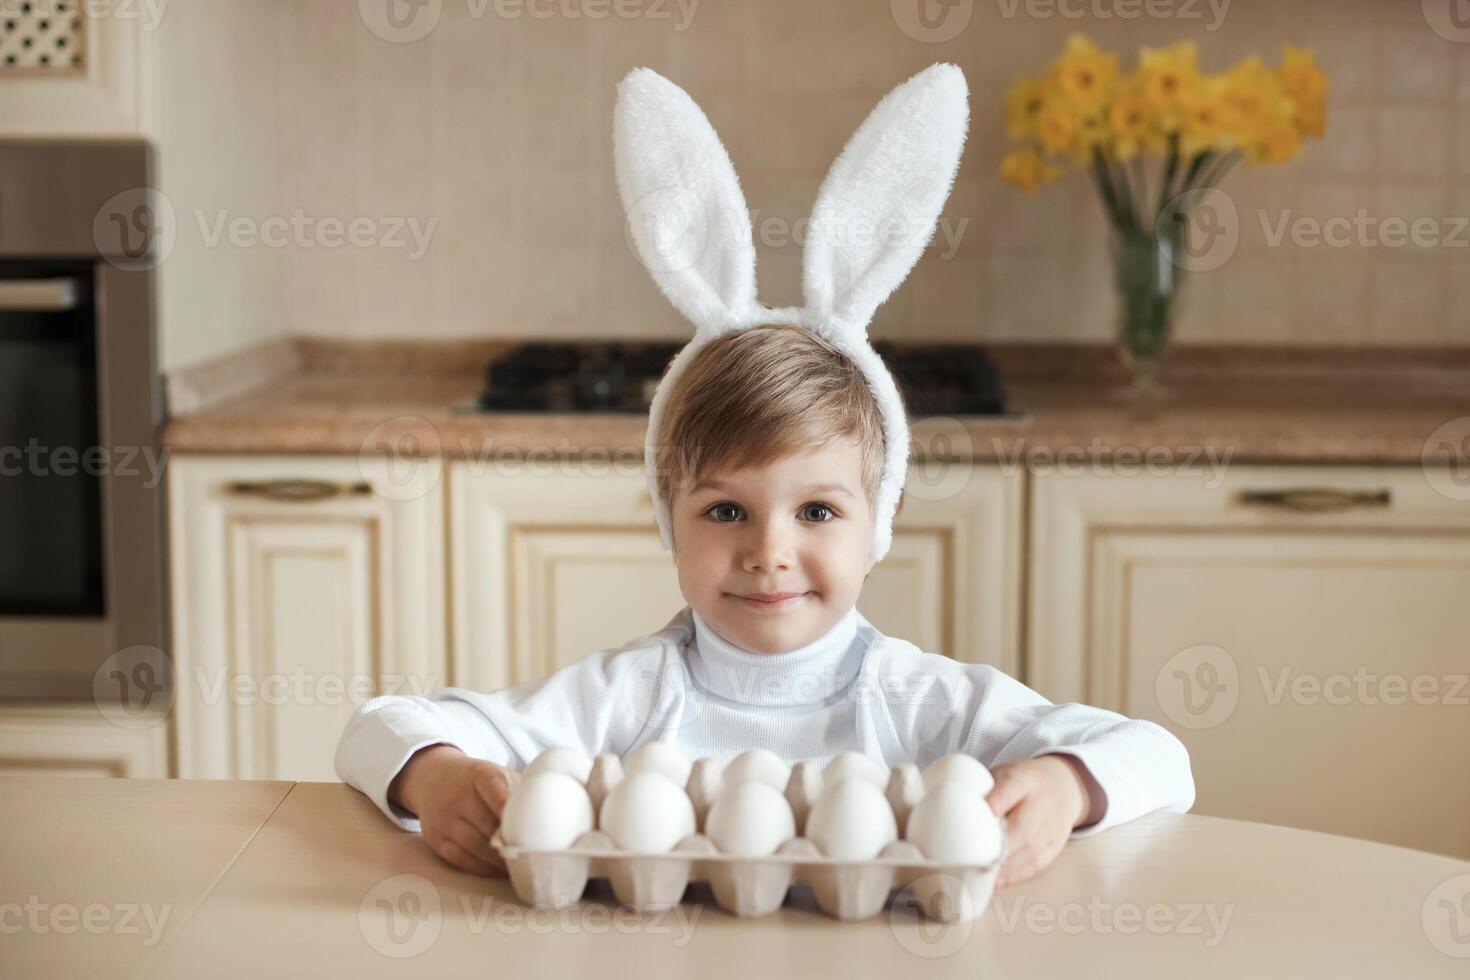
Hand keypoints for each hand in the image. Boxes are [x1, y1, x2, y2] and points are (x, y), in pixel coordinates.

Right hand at [389, 744, 521, 875]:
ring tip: (520, 867)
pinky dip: (482, 868)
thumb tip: (550, 813)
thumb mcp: (496, 774)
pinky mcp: (436, 839)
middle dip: (511, 842)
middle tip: (533, 856)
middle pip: (487, 824)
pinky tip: (498, 870)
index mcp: (479, 775)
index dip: (505, 804)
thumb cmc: (476, 781)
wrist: (433, 779)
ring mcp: (444, 819)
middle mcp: (458, 796)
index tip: (521, 821)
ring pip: (475, 845)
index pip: (492, 787)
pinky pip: (461, 859)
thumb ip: (519, 790)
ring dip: (499, 860)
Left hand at [984, 754, 1097, 886]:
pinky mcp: (1054, 847)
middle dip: (997, 847)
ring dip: (1004, 868)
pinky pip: (1035, 865)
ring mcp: (1050, 828)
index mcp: (1022, 780)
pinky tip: (997, 883)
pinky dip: (1014, 876)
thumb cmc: (1022, 783)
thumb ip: (982, 788)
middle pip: (1021, 828)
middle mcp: (1040, 804)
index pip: (1011, 786)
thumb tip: (948, 810)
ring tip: (980, 877)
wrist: (1063, 788)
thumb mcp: (1002, 774)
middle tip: (973, 860)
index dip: (996, 802)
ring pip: (1029, 851)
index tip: (979, 815)